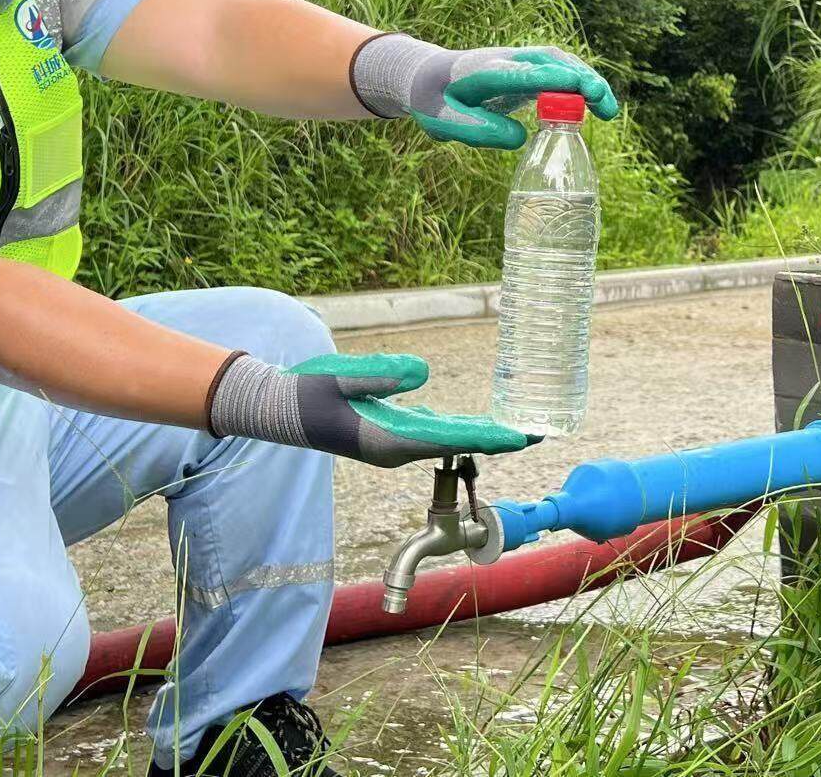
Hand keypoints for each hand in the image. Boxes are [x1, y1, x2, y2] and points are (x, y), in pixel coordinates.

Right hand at [205, 351, 540, 467]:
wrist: (280, 409)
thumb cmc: (308, 392)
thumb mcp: (341, 375)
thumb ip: (381, 373)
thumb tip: (423, 371)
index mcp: (390, 438)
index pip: (451, 438)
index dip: (489, 436)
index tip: (522, 436)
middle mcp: (398, 448)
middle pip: (459, 444)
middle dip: (498, 439)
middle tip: (539, 432)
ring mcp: (394, 444)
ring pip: (450, 441)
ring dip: (484, 436)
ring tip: (519, 430)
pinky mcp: (390, 435)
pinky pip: (435, 434)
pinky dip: (462, 430)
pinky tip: (478, 425)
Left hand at [350, 34, 620, 148]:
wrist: (427, 77)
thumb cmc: (434, 101)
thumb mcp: (444, 122)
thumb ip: (477, 130)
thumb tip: (520, 138)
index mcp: (485, 71)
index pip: (524, 74)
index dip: (553, 80)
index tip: (580, 89)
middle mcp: (507, 60)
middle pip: (552, 61)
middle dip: (581, 80)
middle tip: (604, 106)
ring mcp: (519, 61)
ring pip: (561, 62)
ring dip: (587, 81)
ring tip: (608, 110)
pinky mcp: (527, 69)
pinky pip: (559, 70)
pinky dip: (580, 83)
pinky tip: (594, 104)